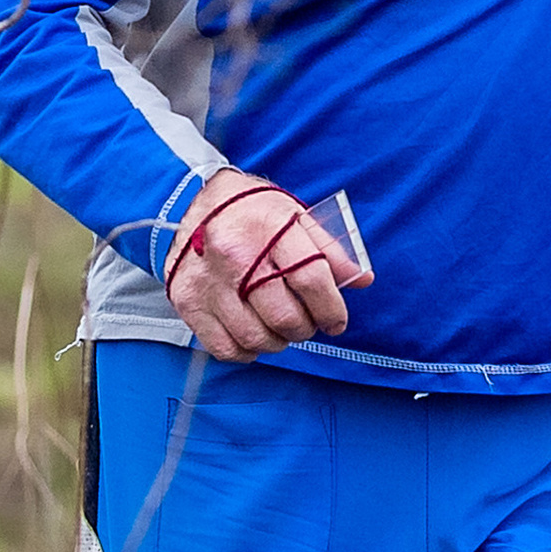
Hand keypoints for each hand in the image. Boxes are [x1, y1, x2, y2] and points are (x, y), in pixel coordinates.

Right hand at [165, 167, 363, 361]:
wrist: (193, 200)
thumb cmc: (252, 211)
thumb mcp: (294, 216)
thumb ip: (329, 250)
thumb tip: (362, 280)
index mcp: (269, 228)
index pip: (312, 280)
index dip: (332, 309)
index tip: (336, 321)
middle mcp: (236, 255)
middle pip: (285, 316)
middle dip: (305, 328)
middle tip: (306, 323)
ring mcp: (209, 282)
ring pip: (257, 338)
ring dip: (278, 341)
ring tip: (280, 327)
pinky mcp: (188, 302)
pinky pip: (226, 348)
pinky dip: (246, 350)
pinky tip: (253, 333)